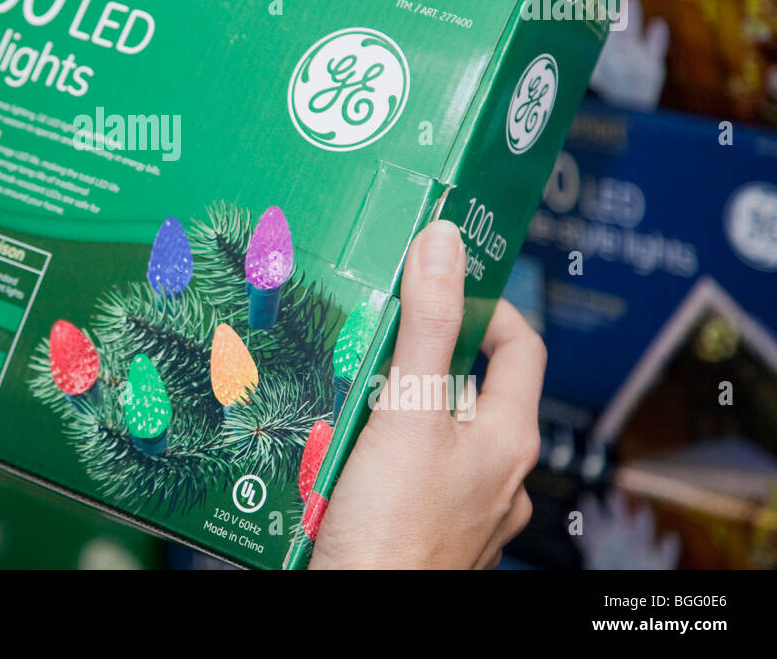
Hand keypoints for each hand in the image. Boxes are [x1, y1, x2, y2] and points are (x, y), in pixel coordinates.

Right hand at [309, 220, 543, 568]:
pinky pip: (403, 475)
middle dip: (414, 360)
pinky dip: (374, 454)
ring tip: (342, 398)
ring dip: (387, 409)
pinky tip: (336, 455)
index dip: (487, 306)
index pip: (521, 347)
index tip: (441, 285)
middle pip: (463, 388)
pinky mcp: (424, 531)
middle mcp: (495, 474)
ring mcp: (463, 508)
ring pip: (428, 434)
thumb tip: (443, 246)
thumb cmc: (394, 531)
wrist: (362, 611)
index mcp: (507, 437)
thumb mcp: (406, 412)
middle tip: (369, 340)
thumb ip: (425, 328)